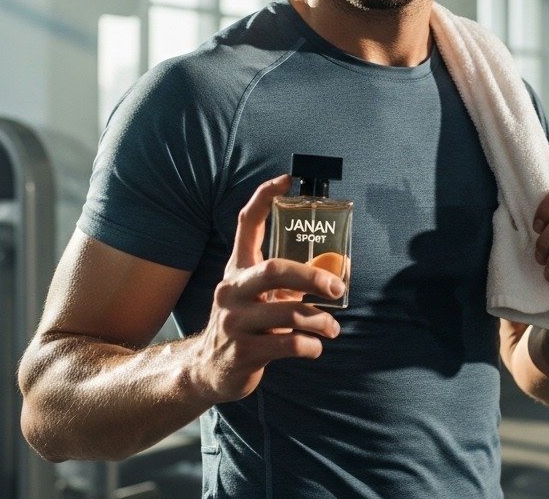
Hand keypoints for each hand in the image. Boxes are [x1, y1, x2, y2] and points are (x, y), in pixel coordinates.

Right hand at [189, 175, 343, 403]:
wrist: (209, 369)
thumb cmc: (247, 324)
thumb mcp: (263, 298)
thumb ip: (294, 282)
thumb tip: (339, 266)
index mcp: (238, 270)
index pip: (246, 224)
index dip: (264, 198)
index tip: (287, 180)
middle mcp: (231, 290)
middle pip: (275, 270)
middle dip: (312, 277)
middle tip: (338, 287)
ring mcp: (234, 322)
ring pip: (288, 313)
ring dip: (320, 321)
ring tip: (332, 328)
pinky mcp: (242, 352)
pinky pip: (288, 345)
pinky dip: (310, 346)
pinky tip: (315, 348)